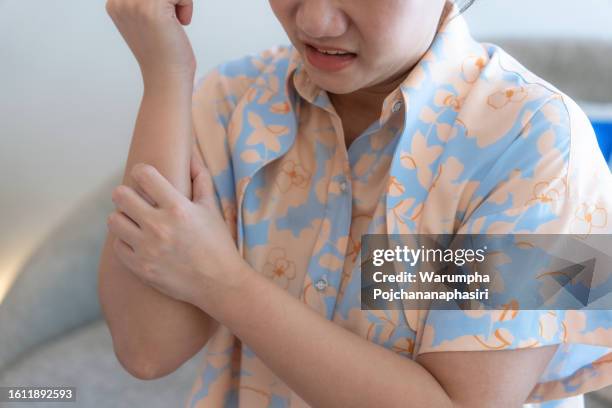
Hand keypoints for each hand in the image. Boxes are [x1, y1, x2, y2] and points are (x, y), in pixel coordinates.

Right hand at [105, 0, 195, 83]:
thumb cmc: (166, 53)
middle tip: (172, 19)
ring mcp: (133, 3)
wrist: (167, 78)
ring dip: (179, 1)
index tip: (163, 17)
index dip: (164, 1)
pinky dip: (186, 5)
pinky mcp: (152, 7)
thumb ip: (148, 1)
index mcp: (115, 3)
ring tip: (175, 21)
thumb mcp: (150, 19)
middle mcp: (119, 1)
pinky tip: (180, 24)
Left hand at [106, 149, 241, 304]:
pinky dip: (125, 241)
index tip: (145, 177)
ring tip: (135, 221)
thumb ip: (200, 178)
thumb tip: (191, 154)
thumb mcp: (212, 208)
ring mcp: (147, 249)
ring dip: (123, 218)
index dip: (142, 172)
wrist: (220, 283)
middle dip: (127, 194)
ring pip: (114, 220)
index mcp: (178, 208)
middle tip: (136, 200)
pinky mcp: (140, 268)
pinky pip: (117, 246)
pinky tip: (138, 241)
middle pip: (120, 195)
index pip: (143, 175)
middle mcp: (159, 227)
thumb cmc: (217, 243)